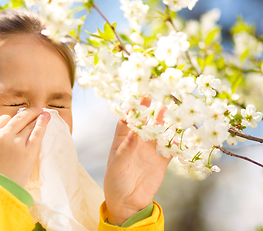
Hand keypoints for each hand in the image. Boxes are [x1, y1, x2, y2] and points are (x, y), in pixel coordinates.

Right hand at [0, 107, 50, 186]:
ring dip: (36, 116)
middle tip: (35, 109)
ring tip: (43, 113)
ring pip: (29, 124)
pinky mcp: (29, 151)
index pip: (3, 119)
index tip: (17, 120)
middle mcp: (4, 135)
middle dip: (28, 112)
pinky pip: (37, 133)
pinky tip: (46, 117)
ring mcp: (17, 143)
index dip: (11, 119)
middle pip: (18, 118)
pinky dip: (42, 124)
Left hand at [103, 97, 171, 225]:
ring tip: (167, 107)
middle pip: (143, 122)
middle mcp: (136, 143)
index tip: (137, 97)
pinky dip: (176, 140)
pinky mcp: (161, 161)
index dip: (131, 109)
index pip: (126, 121)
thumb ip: (125, 150)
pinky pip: (170, 148)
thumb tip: (133, 132)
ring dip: (162, 121)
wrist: (128, 203)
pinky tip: (181, 131)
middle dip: (147, 109)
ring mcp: (149, 151)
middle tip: (153, 94)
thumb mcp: (117, 166)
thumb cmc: (115, 183)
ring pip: (158, 132)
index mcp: (122, 141)